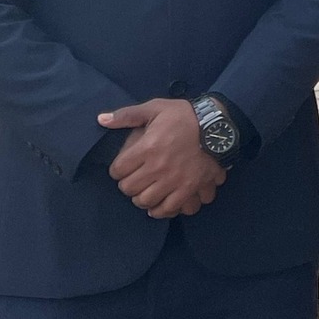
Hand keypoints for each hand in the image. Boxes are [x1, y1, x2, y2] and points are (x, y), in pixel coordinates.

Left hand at [99, 100, 226, 218]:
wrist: (218, 125)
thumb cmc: (184, 115)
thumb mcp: (156, 108)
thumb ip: (127, 115)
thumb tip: (101, 119)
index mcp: (148, 147)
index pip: (118, 170)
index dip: (118, 168)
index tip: (124, 165)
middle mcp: (158, 167)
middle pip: (129, 189)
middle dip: (128, 183)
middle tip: (135, 177)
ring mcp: (174, 181)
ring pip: (145, 201)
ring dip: (142, 197)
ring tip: (146, 189)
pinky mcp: (189, 190)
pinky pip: (168, 209)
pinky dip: (161, 209)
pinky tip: (159, 203)